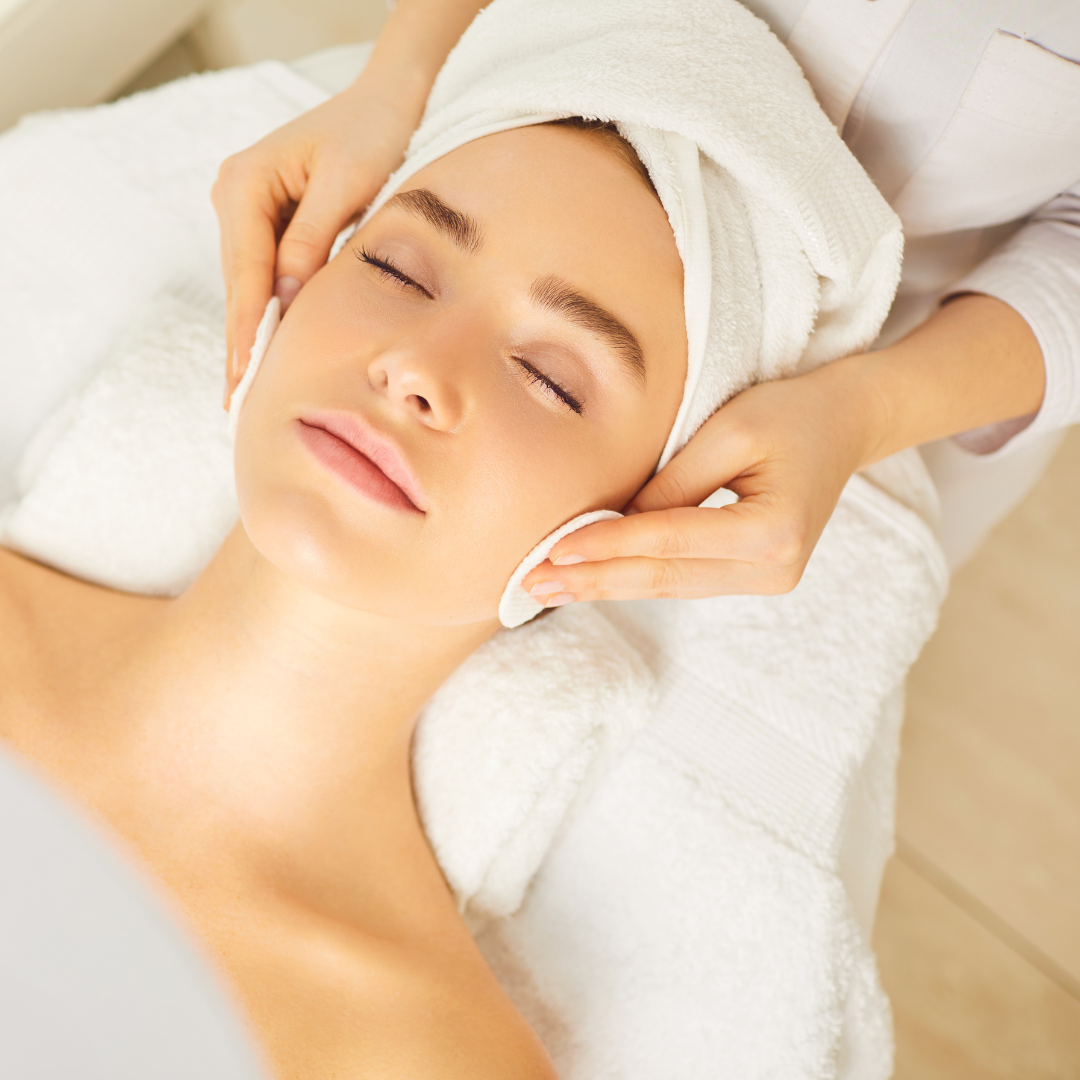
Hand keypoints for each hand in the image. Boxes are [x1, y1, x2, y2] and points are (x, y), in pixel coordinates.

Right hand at [213, 81, 418, 405]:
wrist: (385, 101)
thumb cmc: (371, 134)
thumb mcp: (346, 187)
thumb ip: (312, 243)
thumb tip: (286, 301)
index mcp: (244, 185)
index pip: (246, 274)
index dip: (245, 331)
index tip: (243, 376)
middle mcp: (235, 196)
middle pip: (242, 285)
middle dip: (243, 342)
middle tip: (237, 403)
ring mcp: (249, 210)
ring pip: (253, 284)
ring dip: (255, 332)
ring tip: (249, 389)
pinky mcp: (270, 221)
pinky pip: (269, 274)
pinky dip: (274, 310)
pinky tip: (271, 350)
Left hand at [522, 359, 883, 602]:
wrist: (846, 424)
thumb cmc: (790, 413)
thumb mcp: (728, 429)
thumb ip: (672, 482)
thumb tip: (614, 524)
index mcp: (773, 530)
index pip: (669, 540)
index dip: (607, 547)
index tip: (551, 552)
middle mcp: (774, 570)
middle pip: (664, 578)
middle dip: (593, 582)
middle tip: (531, 585)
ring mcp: (767, 580)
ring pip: (669, 587)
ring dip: (606, 586)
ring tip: (548, 588)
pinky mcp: (753, 576)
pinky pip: (683, 579)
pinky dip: (634, 576)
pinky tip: (591, 578)